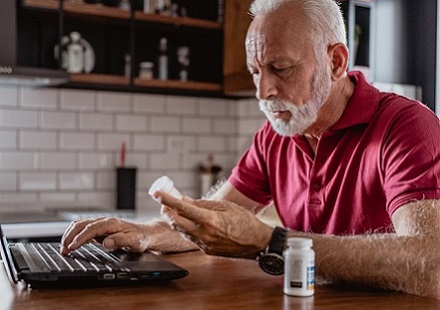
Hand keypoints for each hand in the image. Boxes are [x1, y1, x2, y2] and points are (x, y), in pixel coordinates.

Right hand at [60, 217, 151, 254]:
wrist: (145, 234)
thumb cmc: (140, 237)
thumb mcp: (134, 241)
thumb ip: (121, 241)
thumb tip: (107, 242)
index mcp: (111, 223)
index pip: (92, 228)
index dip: (81, 237)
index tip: (73, 246)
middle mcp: (104, 221)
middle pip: (82, 224)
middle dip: (70, 236)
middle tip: (63, 250)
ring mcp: (100, 224)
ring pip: (80, 226)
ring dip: (69, 235)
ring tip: (63, 248)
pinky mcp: (99, 229)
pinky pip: (82, 229)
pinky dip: (73, 235)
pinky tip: (70, 244)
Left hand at [155, 191, 272, 258]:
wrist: (257, 243)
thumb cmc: (245, 222)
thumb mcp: (226, 206)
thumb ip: (204, 204)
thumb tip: (186, 200)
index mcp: (209, 220)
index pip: (182, 208)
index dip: (167, 200)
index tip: (157, 194)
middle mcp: (204, 234)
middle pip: (176, 223)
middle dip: (167, 212)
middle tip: (163, 203)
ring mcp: (205, 244)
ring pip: (182, 232)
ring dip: (176, 221)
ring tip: (174, 211)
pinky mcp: (207, 250)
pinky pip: (191, 238)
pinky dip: (186, 229)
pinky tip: (188, 222)